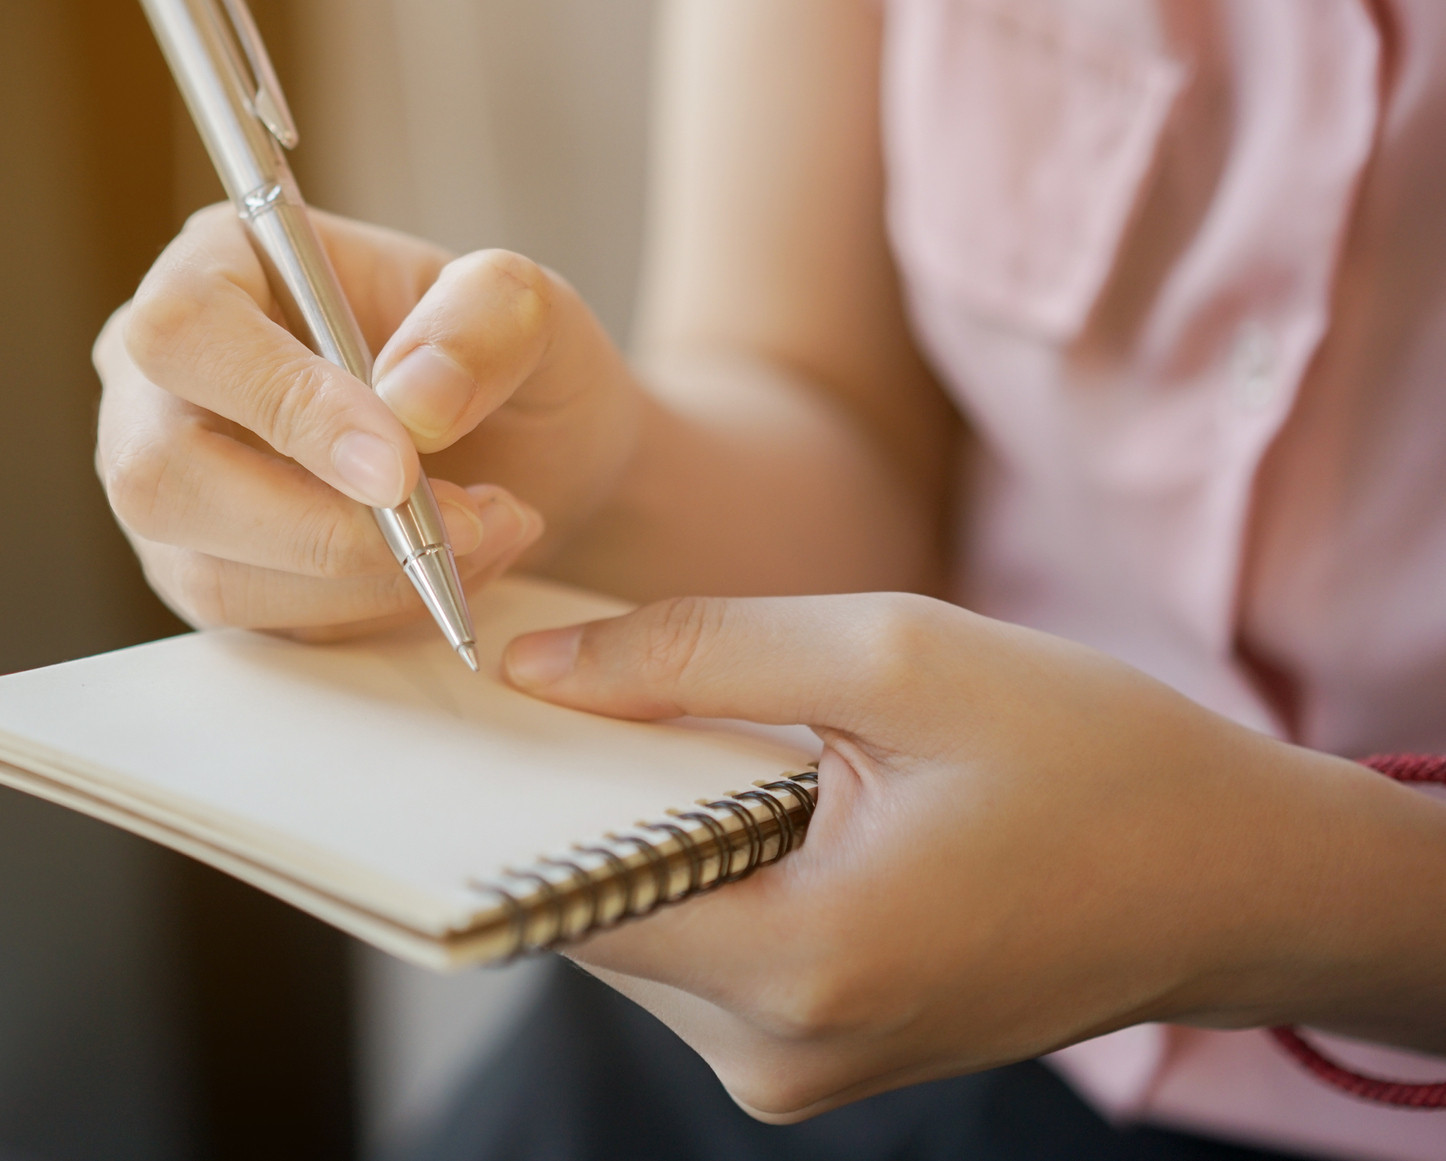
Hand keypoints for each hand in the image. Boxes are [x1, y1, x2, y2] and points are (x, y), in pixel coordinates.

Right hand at [93, 205, 639, 634]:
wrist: (525, 449)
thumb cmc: (498, 359)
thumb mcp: (526, 305)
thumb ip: (485, 321)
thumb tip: (413, 400)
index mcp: (217, 264)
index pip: (186, 331)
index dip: (281, 404)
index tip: (397, 465)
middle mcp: (160, 377)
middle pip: (162, 474)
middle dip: (322, 526)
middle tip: (457, 523)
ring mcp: (168, 482)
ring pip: (209, 571)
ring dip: (362, 578)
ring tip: (480, 532)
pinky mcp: (201, 567)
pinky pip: (258, 621)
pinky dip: (366, 609)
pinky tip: (439, 566)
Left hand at [501, 594, 1445, 1119]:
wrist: (1236, 883)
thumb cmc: (1092, 760)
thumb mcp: (895, 661)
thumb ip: (693, 658)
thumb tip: (532, 670)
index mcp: (802, 964)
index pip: (563, 894)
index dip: (514, 792)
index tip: (495, 702)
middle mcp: (778, 1053)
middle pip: (593, 914)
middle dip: (586, 801)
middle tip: (604, 687)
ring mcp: (794, 1073)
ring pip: (642, 935)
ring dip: (650, 834)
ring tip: (714, 739)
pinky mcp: (812, 1060)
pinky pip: (700, 956)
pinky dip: (701, 871)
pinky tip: (753, 796)